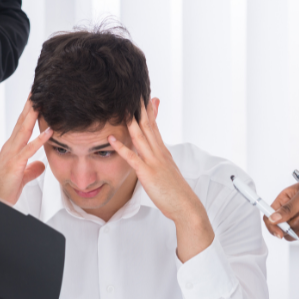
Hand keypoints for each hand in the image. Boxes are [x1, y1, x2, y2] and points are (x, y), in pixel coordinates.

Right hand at [0, 99, 51, 204]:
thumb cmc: (3, 189)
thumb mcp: (21, 176)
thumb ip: (31, 169)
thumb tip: (40, 165)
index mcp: (12, 148)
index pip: (21, 125)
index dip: (29, 111)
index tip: (36, 98)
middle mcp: (11, 147)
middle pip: (22, 121)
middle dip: (30, 105)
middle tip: (38, 89)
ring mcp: (12, 154)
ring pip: (24, 130)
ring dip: (33, 115)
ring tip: (42, 101)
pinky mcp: (15, 164)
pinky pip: (29, 149)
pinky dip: (40, 139)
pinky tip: (49, 131)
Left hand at [107, 98, 213, 261]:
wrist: (186, 206)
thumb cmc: (176, 193)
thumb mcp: (168, 173)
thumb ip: (161, 163)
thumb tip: (158, 157)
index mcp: (163, 152)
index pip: (155, 127)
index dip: (150, 112)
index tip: (145, 98)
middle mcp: (159, 153)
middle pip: (148, 125)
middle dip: (140, 108)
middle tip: (133, 92)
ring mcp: (154, 162)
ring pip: (141, 136)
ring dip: (130, 120)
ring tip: (121, 107)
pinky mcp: (148, 173)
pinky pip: (133, 158)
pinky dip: (121, 147)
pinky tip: (112, 139)